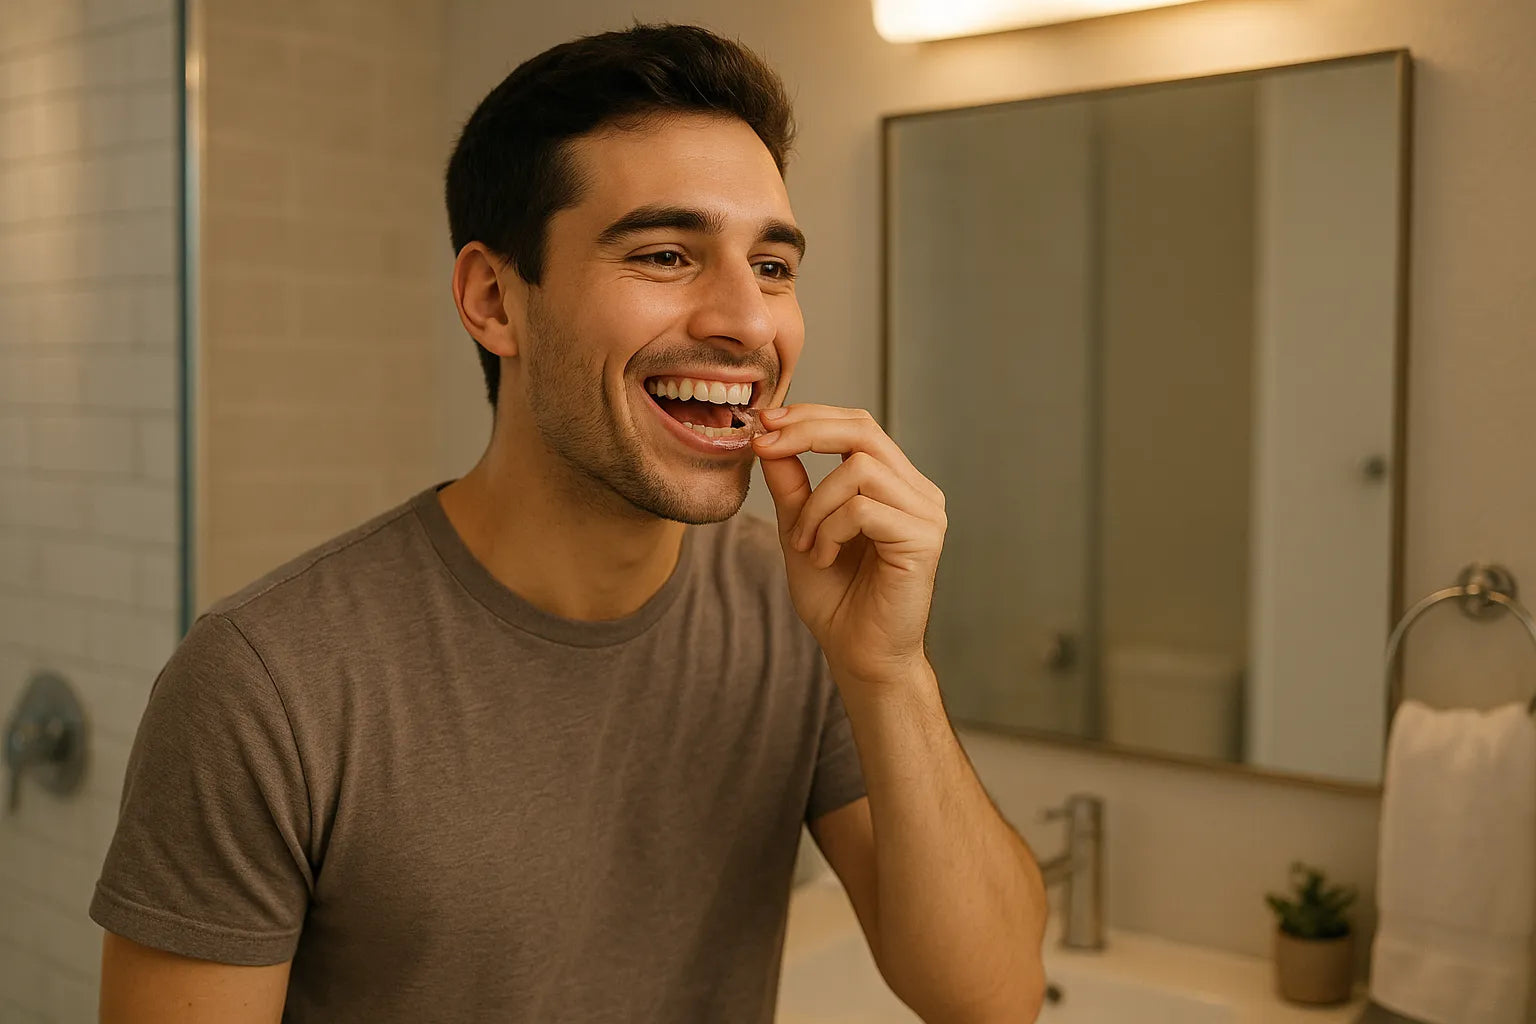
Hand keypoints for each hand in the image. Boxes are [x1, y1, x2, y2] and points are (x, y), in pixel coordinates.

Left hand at [752, 404, 946, 687]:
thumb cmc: (836, 599)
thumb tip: (769, 437)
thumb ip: (791, 486)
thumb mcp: (801, 529)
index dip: (810, 416)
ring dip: (815, 504)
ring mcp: (926, 514)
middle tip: (765, 447)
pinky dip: (830, 529)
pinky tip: (824, 558)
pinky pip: (863, 509)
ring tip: (806, 543)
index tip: (764, 422)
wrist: (858, 655)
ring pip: (859, 469)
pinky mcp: (924, 539)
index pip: (857, 425)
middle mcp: (917, 492)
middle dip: (806, 432)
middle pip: (864, 430)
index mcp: (893, 483)